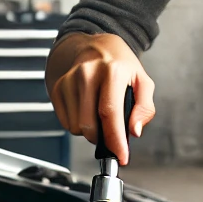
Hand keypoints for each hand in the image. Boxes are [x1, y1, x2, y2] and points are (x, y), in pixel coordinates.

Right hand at [46, 32, 156, 163]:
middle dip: (103, 138)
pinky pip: (66, 122)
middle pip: (89, 125)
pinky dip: (78, 123)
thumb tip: (133, 130)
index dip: (115, 140)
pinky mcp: (58, 88)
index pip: (110, 113)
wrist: (93, 45)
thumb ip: (144, 108)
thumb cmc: (119, 65)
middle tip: (111, 131)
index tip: (121, 156)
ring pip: (76, 127)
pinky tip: (86, 109)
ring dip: (90, 130)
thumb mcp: (142, 81)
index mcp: (112, 71)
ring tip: (98, 113)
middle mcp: (87, 74)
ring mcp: (69, 81)